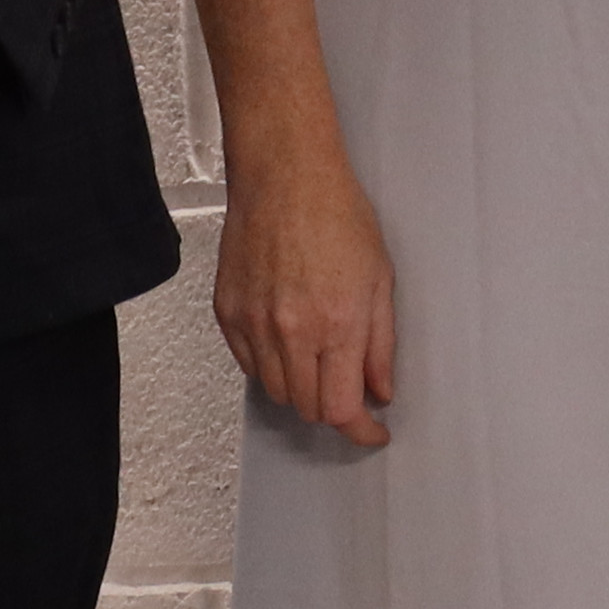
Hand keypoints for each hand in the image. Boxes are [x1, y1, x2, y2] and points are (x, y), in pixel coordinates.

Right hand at [219, 167, 397, 446]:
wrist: (285, 177)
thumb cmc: (336, 214)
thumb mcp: (381, 280)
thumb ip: (381, 344)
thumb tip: (381, 389)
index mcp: (337, 325)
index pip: (342, 408)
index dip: (361, 430)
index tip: (372, 431)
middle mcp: (291, 332)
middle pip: (307, 408)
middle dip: (334, 409)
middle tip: (351, 391)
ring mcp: (254, 325)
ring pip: (276, 391)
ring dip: (302, 390)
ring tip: (320, 360)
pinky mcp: (227, 314)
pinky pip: (248, 365)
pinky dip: (271, 367)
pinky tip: (289, 342)